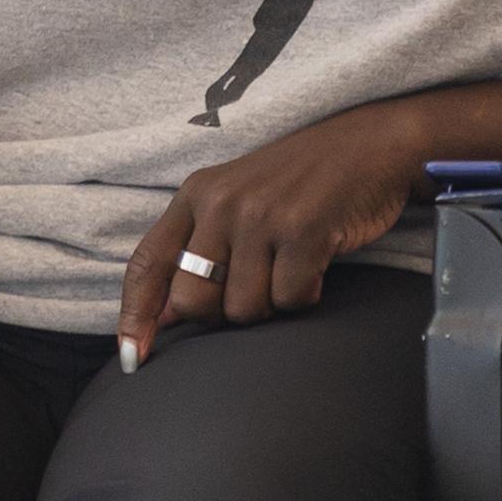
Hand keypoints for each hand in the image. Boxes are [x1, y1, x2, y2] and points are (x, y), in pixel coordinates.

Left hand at [116, 100, 436, 367]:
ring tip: (291, 265)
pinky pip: (290, 300)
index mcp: (196, 194)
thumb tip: (163, 317)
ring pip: (244, 309)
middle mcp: (221, 202)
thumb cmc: (303, 180)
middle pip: (193, 303)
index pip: (148, 263)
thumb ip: (198, 249)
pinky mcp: (303, 229)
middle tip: (258, 287)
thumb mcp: (239, 201)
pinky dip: (307, 294)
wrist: (371, 143)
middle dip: (223, 314)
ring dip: (272, 303)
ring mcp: (261, 215)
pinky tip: (317, 262)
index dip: (135, 315)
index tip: (131, 358)